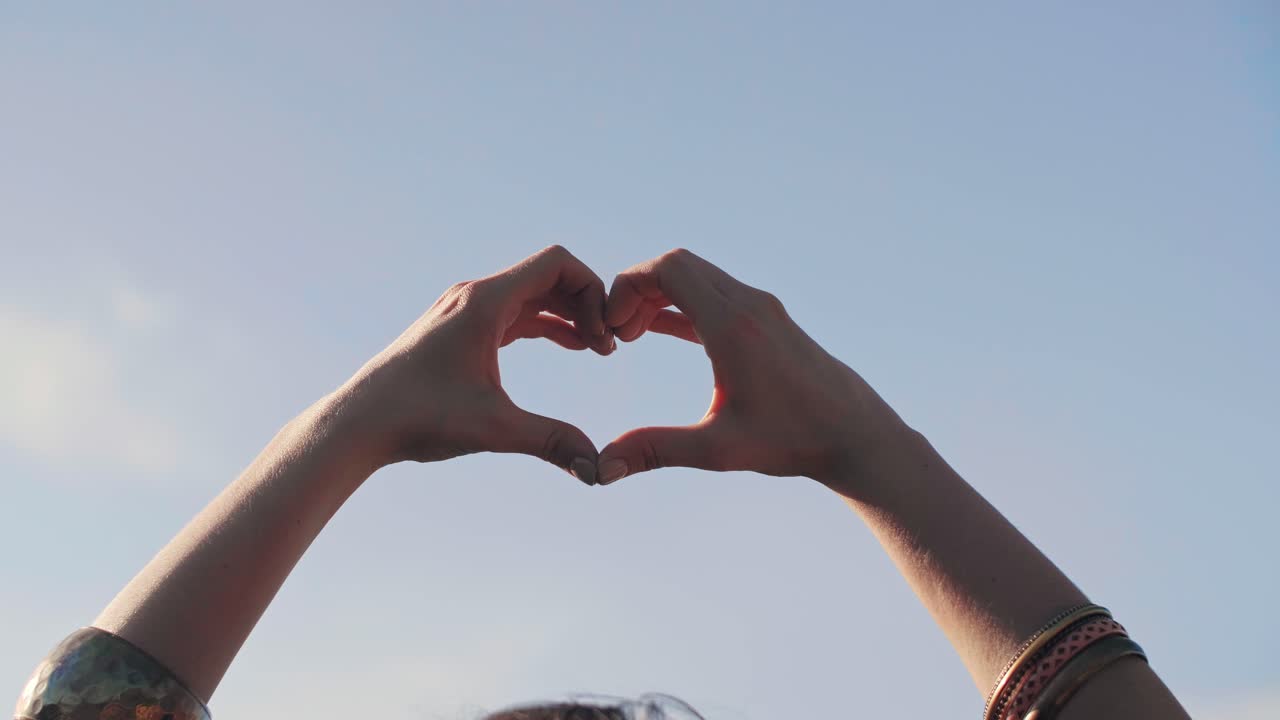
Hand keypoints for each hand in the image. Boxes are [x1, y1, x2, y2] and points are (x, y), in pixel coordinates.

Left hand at [334, 245, 613, 483]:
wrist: (359, 423)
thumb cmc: (417, 417)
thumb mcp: (493, 428)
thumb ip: (551, 441)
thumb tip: (598, 470)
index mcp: (484, 302)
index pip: (557, 264)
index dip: (592, 291)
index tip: (603, 337)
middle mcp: (475, 295)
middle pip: (549, 276)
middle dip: (585, 306)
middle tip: (608, 349)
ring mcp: (465, 309)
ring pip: (532, 294)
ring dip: (567, 315)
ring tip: (596, 350)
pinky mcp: (460, 328)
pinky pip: (515, 312)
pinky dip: (545, 323)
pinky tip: (568, 345)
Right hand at [596, 249, 905, 485]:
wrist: (855, 434)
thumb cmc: (792, 441)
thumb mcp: (718, 449)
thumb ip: (656, 450)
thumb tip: (602, 469)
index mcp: (733, 325)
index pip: (668, 268)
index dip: (628, 286)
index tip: (613, 328)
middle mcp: (749, 305)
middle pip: (678, 264)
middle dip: (637, 289)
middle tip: (617, 333)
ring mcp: (762, 308)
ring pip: (697, 276)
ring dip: (658, 296)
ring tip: (631, 337)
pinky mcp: (768, 319)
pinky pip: (714, 293)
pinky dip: (681, 304)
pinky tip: (657, 331)